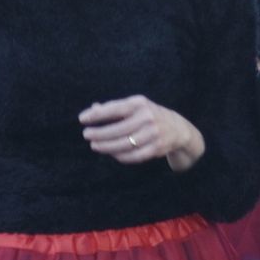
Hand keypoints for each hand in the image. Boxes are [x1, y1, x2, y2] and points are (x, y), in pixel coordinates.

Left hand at [80, 95, 205, 171]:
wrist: (177, 128)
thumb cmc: (148, 115)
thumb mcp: (134, 106)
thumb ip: (113, 108)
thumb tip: (92, 108)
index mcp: (140, 104)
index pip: (116, 108)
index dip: (98, 115)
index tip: (82, 119)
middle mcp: (148, 117)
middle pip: (119, 129)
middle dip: (100, 133)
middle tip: (87, 135)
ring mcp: (153, 134)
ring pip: (125, 144)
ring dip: (107, 146)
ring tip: (95, 146)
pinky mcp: (156, 148)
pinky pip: (134, 156)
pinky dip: (120, 156)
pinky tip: (112, 154)